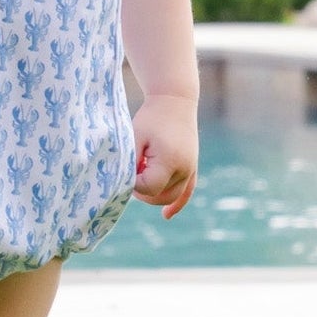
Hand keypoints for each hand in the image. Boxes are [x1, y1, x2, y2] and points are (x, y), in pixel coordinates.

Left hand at [131, 94, 197, 219]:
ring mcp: (190, 168)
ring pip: (172, 195)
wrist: (175, 99)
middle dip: (142, 190)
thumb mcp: (135, 136)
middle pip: (160, 196)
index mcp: (170, 161)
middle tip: (132, 172)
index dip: (133, 183)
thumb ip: (130, 162)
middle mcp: (184, 168)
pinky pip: (187, 191)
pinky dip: (177, 204)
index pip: (148, 188)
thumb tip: (125, 183)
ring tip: (142, 175)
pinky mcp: (192, 166)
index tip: (127, 168)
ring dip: (154, 193)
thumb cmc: (151, 116)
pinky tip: (166, 216)